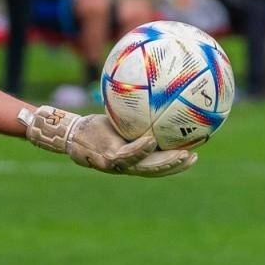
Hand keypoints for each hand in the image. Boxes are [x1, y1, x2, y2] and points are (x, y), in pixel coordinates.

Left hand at [23, 105, 197, 176]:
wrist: (71, 132)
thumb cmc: (95, 126)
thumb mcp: (119, 119)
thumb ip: (136, 115)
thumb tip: (153, 94)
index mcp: (132, 158)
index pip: (158, 163)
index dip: (176, 163)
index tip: (194, 154)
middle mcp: (126, 165)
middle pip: (156, 170)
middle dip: (175, 166)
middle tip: (194, 157)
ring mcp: (117, 164)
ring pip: (145, 167)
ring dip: (165, 163)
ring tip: (181, 155)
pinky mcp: (107, 158)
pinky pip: (128, 154)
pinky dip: (140, 149)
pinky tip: (151, 140)